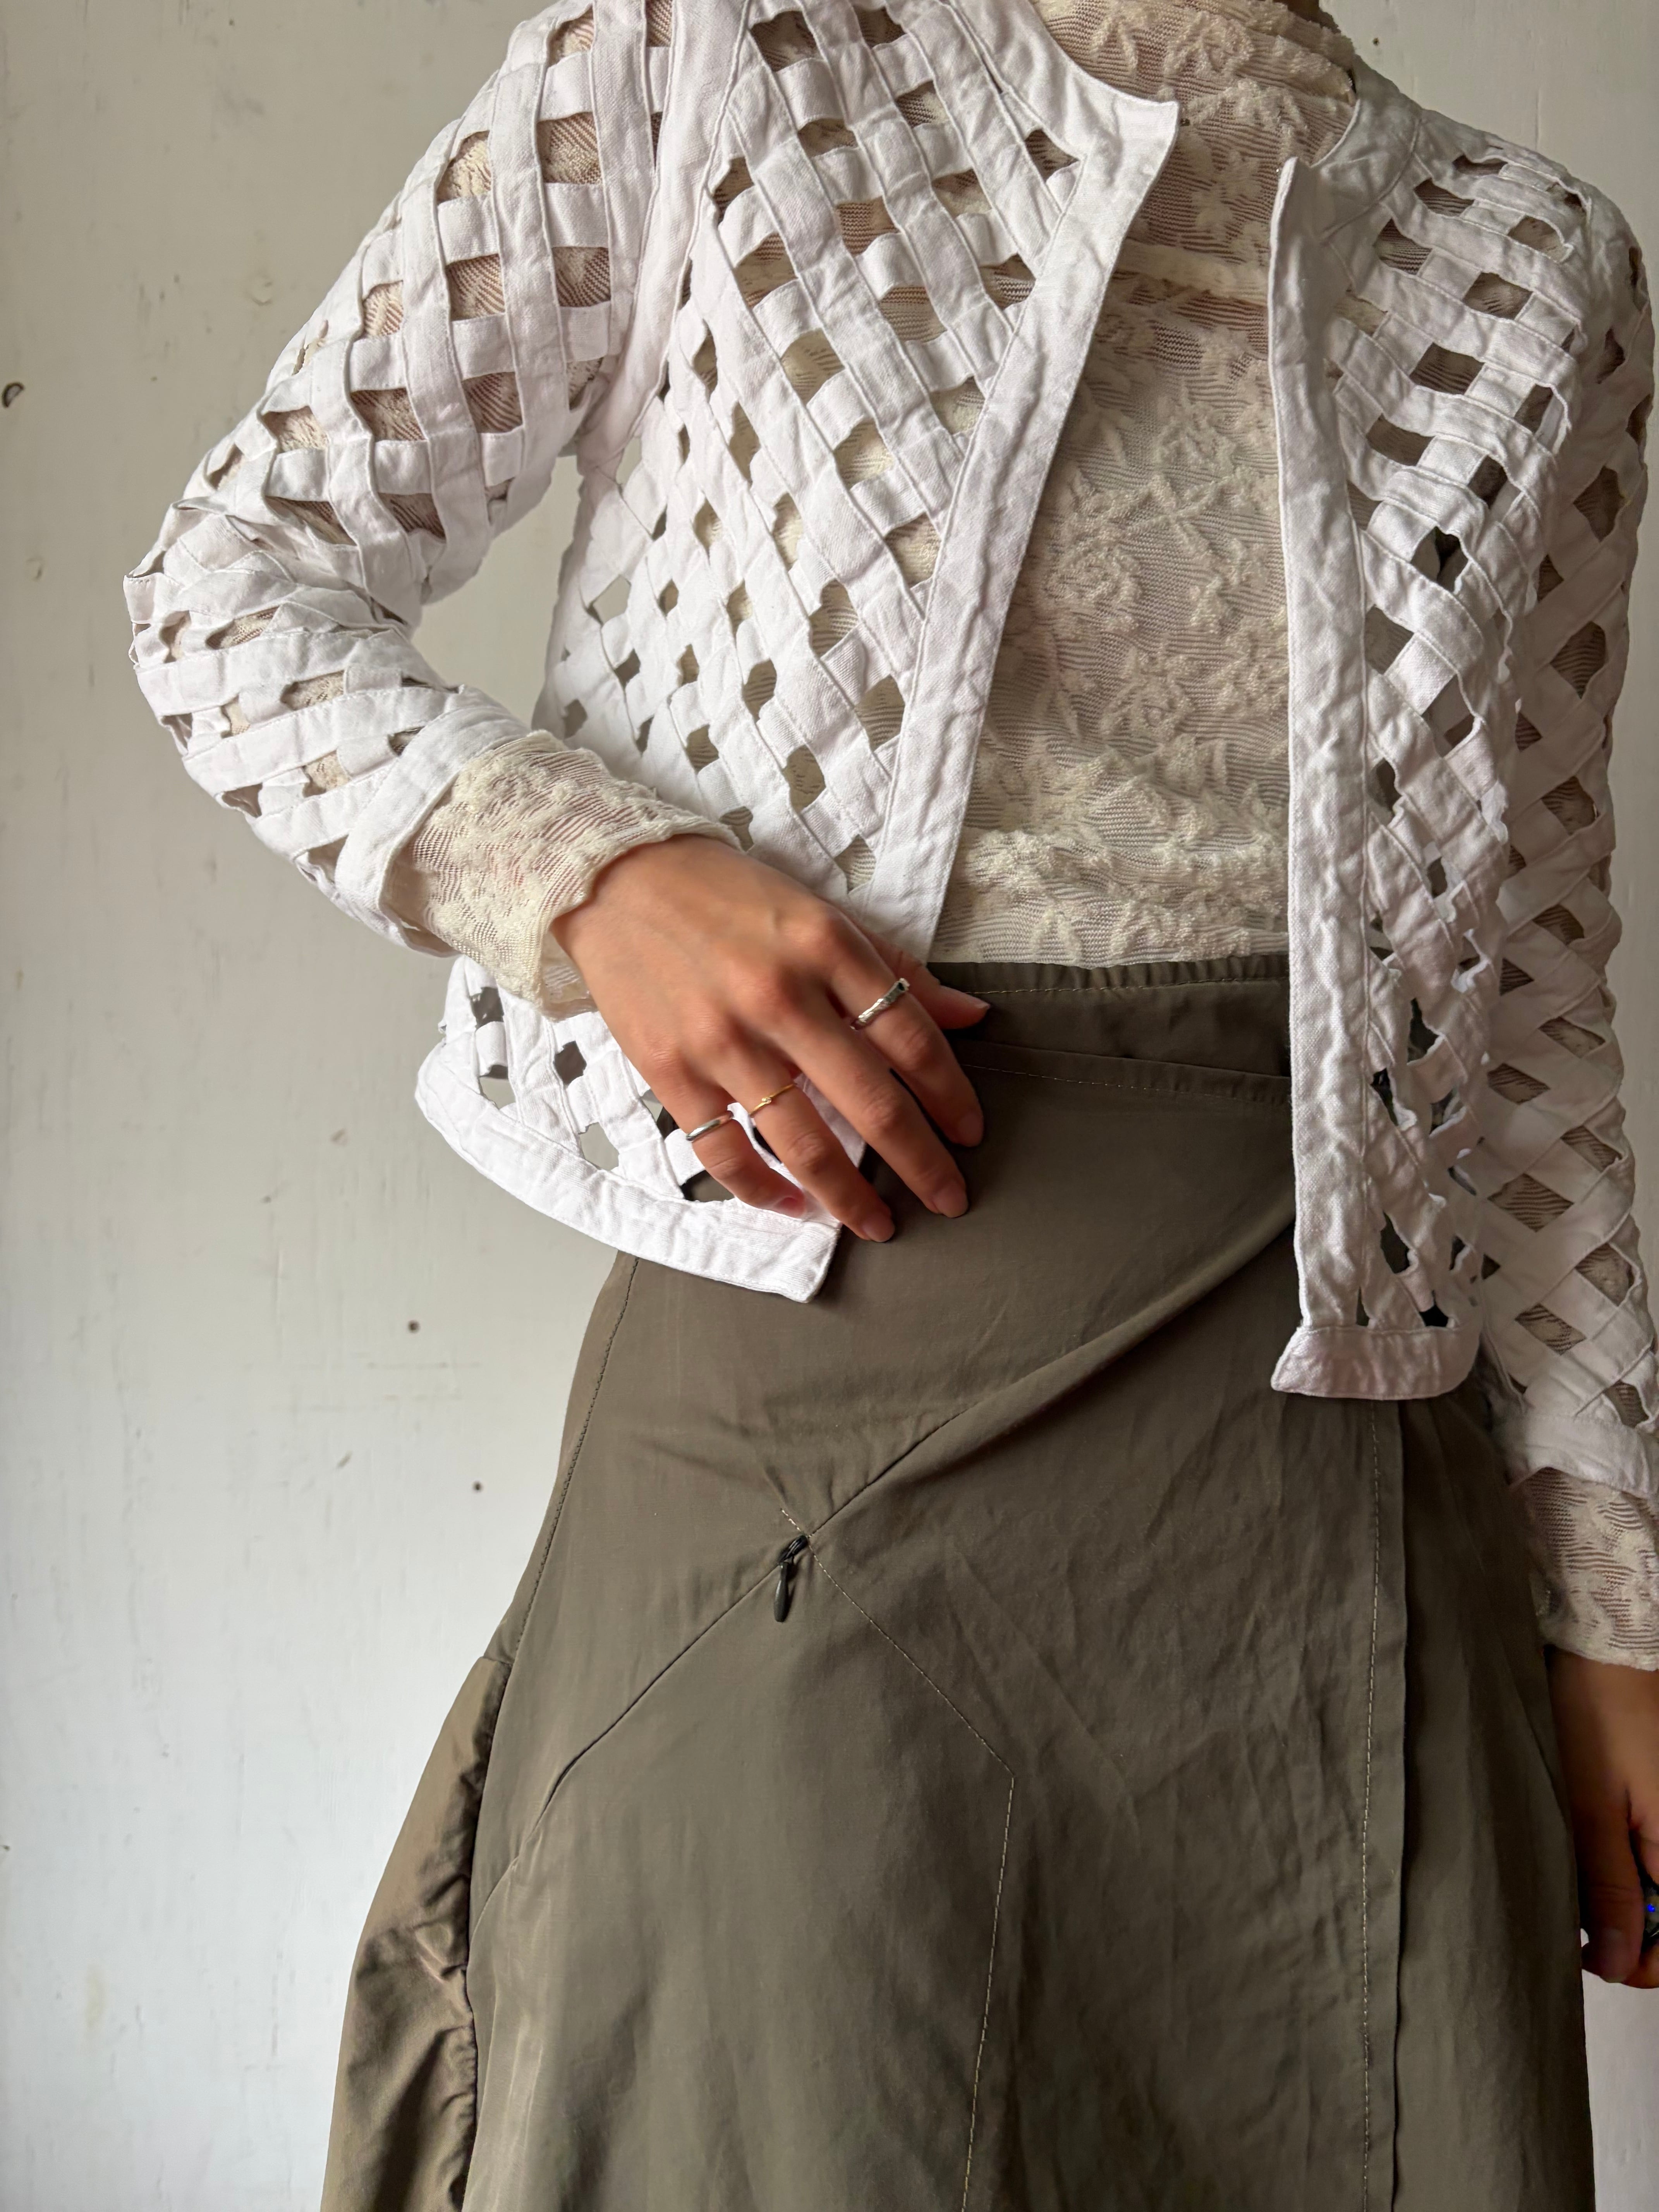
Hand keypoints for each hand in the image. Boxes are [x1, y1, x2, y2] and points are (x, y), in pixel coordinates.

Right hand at [552, 834, 986, 1239]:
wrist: (614, 881)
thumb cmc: (724, 895)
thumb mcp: (819, 912)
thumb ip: (894, 967)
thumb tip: (970, 1016)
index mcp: (825, 948)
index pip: (911, 1038)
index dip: (950, 1094)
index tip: (969, 1133)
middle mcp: (779, 997)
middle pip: (872, 1102)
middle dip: (921, 1163)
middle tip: (950, 1199)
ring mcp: (722, 1041)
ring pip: (804, 1143)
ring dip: (851, 1197)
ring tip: (879, 1224)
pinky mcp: (671, 1072)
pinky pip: (726, 1153)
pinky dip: (763, 1192)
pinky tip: (795, 1207)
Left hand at [1549, 1650, 1658, 1986]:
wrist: (1603, 1646)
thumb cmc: (1595, 1716)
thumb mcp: (1591, 1808)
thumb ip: (1610, 1887)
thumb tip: (1620, 1965)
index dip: (1637, 1963)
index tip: (1588, 1954)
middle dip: (1619, 1926)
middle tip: (1569, 1909)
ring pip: (1648, 1886)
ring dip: (1612, 1892)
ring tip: (1570, 1869)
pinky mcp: (1655, 1801)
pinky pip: (1642, 1852)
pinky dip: (1612, 1859)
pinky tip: (1580, 1844)